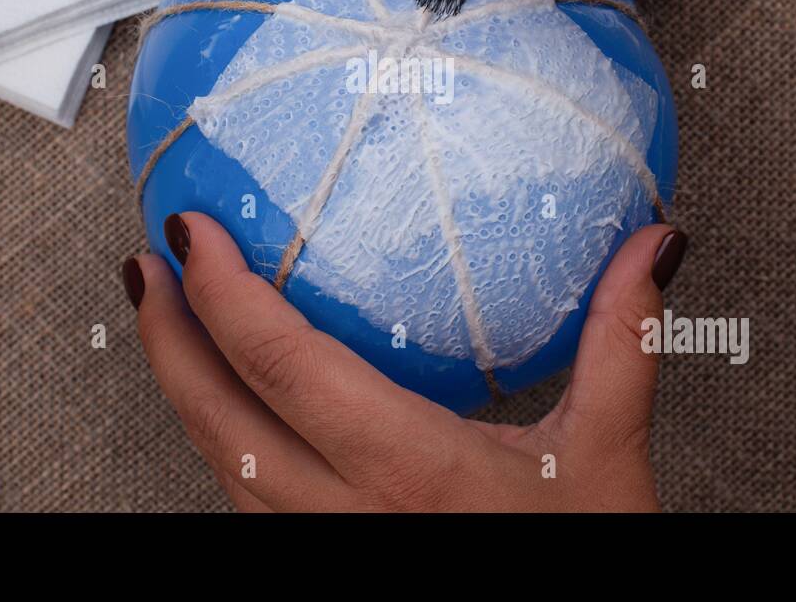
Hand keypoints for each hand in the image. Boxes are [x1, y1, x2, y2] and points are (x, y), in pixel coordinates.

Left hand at [121, 213, 686, 510]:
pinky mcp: (322, 563)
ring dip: (183, 388)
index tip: (193, 231)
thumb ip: (621, 340)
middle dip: (167, 335)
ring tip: (167, 318)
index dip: (223, 292)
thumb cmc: (581, 563)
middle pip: (217, 418)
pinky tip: (227, 405)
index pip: (285, 365)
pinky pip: (245, 503)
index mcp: (409, 469)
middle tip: (145, 262)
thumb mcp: (609, 455)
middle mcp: (347, 515)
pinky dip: (220, 441)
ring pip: (218, 466)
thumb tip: (650, 247)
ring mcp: (324, 550)